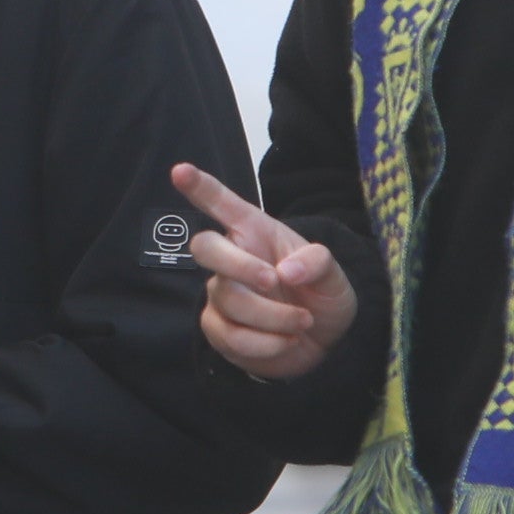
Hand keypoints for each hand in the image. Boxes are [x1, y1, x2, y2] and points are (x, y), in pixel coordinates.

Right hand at [171, 163, 359, 382]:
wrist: (324, 341)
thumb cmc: (321, 295)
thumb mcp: (333, 275)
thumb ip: (317, 263)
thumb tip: (287, 270)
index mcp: (255, 232)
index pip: (222, 205)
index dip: (200, 188)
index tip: (179, 170)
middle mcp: (232, 258)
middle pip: (205, 248)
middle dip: (238, 265)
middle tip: (274, 281)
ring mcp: (220, 295)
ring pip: (229, 300)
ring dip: (273, 316)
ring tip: (304, 322)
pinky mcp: (218, 330)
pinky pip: (231, 337)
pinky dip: (266, 343)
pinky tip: (287, 341)